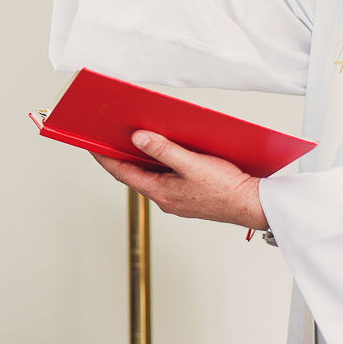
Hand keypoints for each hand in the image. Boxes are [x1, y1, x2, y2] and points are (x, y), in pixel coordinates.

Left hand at [92, 131, 268, 229]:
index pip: (122, 172)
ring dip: (141, 158)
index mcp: (160, 192)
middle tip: (108, 137)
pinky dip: (159, 163)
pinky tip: (165, 150)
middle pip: (133, 174)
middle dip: (120, 155)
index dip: (104, 157)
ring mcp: (175, 199)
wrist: (252, 206)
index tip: (90, 143)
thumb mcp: (191, 164)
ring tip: (133, 138)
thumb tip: (137, 138)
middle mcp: (164, 198)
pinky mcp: (187, 196)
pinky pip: (165, 177)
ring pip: (150, 176)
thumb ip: (163, 150)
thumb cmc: (227, 189)